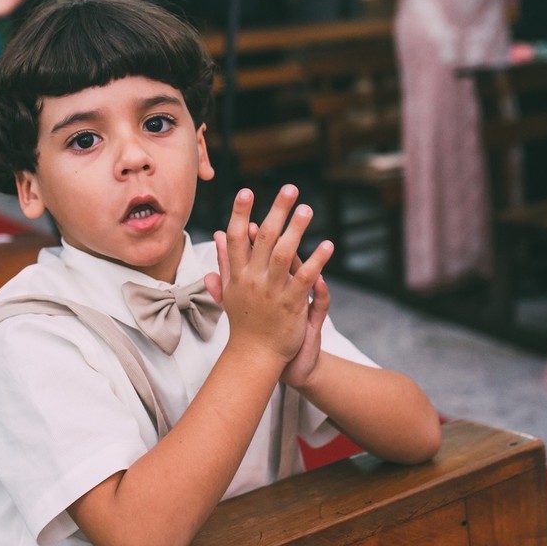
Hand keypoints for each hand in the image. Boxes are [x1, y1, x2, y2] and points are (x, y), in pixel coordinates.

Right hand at [211, 185, 334, 364]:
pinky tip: (327, 246)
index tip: (246, 191)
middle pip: (263, 238)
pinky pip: (305, 279)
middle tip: (290, 189)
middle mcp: (252, 279)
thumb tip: (218, 233)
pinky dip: (316, 261)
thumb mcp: (230, 289)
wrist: (255, 356)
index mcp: (238, 274)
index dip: (240, 213)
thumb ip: (225, 260)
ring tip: (307, 209)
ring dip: (296, 230)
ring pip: (283, 254)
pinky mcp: (290, 305)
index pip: (236, 237)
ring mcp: (271, 292)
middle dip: (276, 211)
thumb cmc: (244, 322)